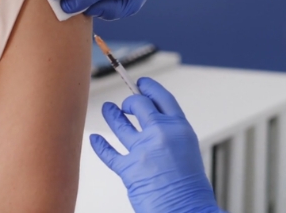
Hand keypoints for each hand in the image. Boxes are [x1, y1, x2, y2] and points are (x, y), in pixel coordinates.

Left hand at [90, 78, 222, 212]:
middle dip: (129, 102)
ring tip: (108, 109)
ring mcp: (143, 150)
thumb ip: (171, 135)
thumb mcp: (187, 151)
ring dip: (112, 115)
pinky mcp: (128, 169)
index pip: (162, 99)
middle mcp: (160, 134)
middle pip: (139, 105)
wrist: (187, 209)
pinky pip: (108, 153)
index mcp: (179, 128)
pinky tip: (95, 139)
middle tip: (126, 104)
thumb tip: (154, 125)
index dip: (150, 88)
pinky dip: (99, 145)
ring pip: (120, 124)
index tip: (142, 84)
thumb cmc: (190, 188)